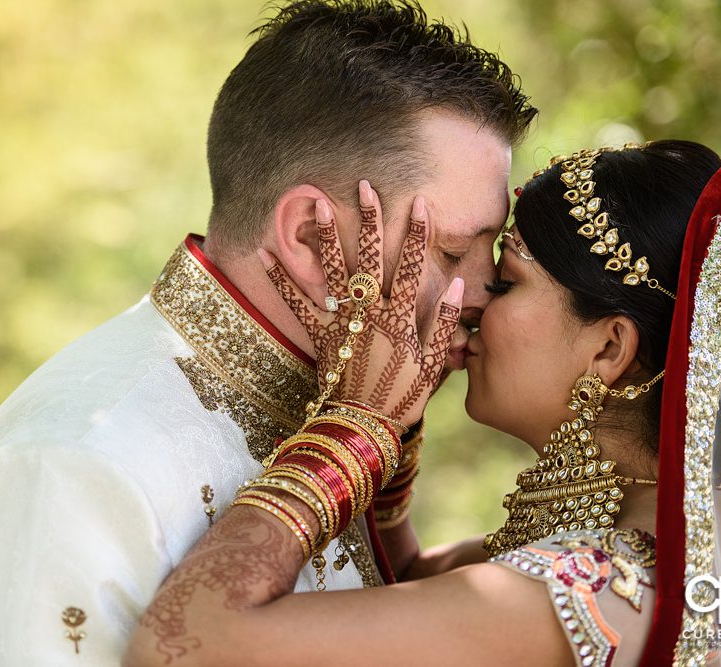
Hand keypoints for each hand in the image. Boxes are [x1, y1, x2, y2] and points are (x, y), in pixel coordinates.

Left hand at [260, 181, 462, 426]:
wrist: (367, 426)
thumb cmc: (403, 397)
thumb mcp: (434, 363)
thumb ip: (443, 322)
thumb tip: (456, 285)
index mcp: (401, 317)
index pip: (411, 266)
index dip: (416, 232)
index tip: (418, 202)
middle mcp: (371, 313)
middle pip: (371, 258)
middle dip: (369, 220)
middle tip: (363, 186)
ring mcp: (343, 322)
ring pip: (335, 272)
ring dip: (327, 237)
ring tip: (319, 205)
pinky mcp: (320, 335)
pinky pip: (297, 304)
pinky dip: (280, 280)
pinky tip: (265, 254)